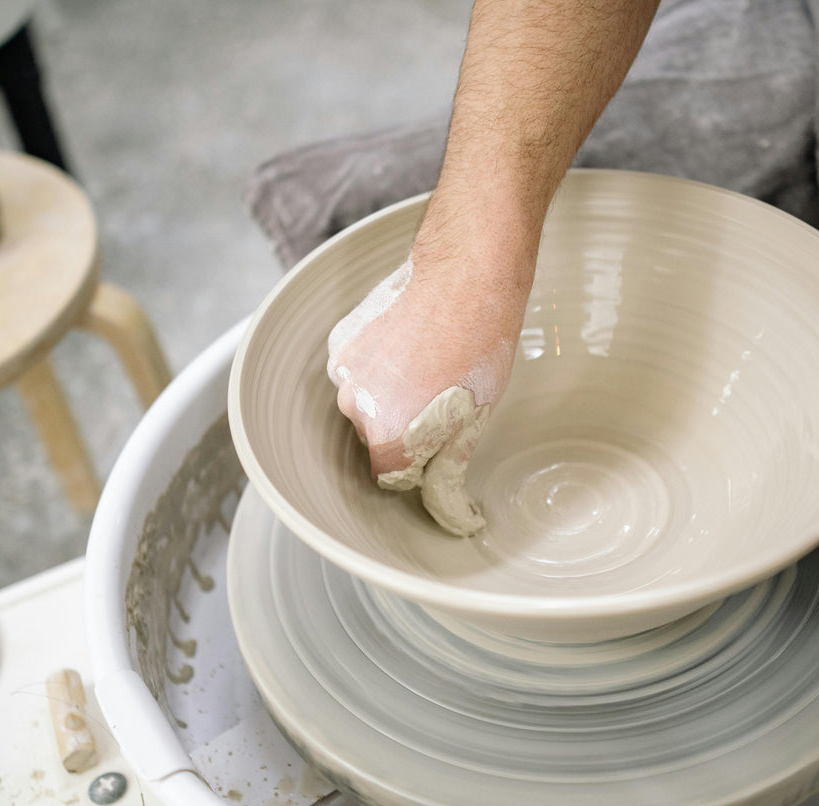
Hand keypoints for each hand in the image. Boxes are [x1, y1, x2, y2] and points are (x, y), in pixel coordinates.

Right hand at [326, 252, 527, 535]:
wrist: (465, 276)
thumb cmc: (478, 348)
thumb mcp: (473, 423)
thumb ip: (448, 473)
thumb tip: (453, 517)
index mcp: (385, 437)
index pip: (392, 475)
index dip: (420, 462)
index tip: (441, 440)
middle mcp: (353, 407)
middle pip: (375, 437)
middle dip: (403, 425)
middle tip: (443, 394)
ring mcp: (343, 370)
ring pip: (364, 400)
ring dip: (389, 392)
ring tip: (429, 363)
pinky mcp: (340, 339)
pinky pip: (356, 368)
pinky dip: (378, 363)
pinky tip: (411, 342)